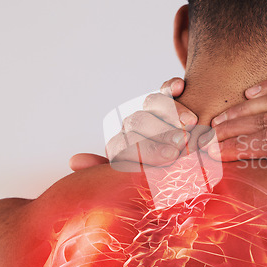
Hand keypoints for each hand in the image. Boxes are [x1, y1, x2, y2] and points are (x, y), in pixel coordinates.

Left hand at [69, 78, 196, 170]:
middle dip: (161, 132)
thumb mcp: (140, 181)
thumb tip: (74, 161)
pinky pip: (166, 88)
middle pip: (138, 122)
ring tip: (191, 123)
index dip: (146, 150)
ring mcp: (151, 111)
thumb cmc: (164, 177)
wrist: (187, 161)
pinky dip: (171, 85)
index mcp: (122, 149)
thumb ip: (110, 173)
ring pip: (152, 102)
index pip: (123, 145)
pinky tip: (180, 87)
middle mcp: (134, 127)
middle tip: (182, 143)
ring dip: (171, 110)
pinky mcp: (170, 97)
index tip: (170, 157)